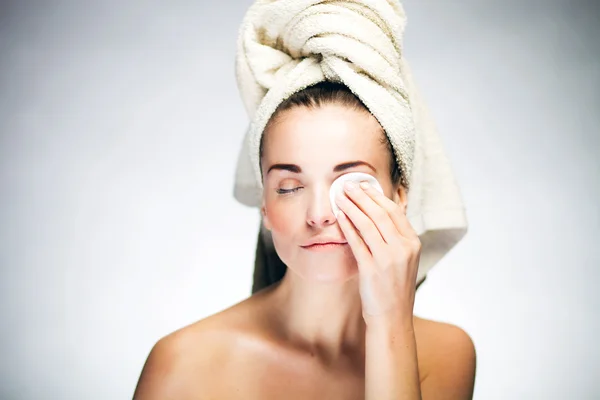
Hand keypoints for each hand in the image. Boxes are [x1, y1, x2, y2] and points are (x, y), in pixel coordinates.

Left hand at [335, 180, 421, 323]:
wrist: (393, 318)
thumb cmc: (394, 288)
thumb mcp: (403, 260)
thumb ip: (395, 238)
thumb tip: (377, 215)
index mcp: (413, 244)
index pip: (394, 212)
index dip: (376, 196)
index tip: (363, 186)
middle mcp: (403, 248)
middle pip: (380, 213)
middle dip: (362, 196)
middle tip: (347, 185)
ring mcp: (388, 259)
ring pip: (368, 224)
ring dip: (352, 207)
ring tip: (339, 196)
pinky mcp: (372, 269)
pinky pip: (357, 242)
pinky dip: (347, 226)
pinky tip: (339, 217)